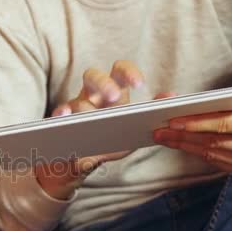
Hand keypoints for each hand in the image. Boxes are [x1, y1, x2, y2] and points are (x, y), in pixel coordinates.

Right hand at [36, 60, 144, 199]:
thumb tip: (172, 97)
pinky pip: (58, 115)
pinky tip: (63, 118)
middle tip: (114, 97)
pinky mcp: (60, 122)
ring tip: (87, 113)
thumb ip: (151, 111)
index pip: (119, 71)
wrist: (83, 159)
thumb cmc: (111, 137)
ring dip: (83, 106)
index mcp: (113, 92)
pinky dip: (60, 115)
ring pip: (76, 99)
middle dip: (104, 84)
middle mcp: (92, 94)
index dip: (128, 72)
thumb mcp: (132, 126)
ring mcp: (74, 107)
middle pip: (93, 76)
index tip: (139, 84)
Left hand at [154, 69, 231, 175]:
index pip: (224, 124)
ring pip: (210, 154)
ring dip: (183, 145)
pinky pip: (214, 161)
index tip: (173, 121)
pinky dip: (194, 151)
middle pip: (212, 141)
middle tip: (158, 130)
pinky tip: (179, 143)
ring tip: (163, 136)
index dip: (196, 123)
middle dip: (182, 136)